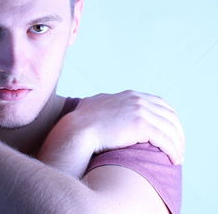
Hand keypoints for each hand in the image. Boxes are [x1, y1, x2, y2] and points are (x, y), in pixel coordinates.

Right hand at [38, 90, 184, 177]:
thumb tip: (103, 102)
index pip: (161, 104)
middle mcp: (138, 99)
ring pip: (170, 128)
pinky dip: (172, 150)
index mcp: (131, 95)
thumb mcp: (97, 104)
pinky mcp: (140, 125)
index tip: (171, 132)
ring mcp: (139, 110)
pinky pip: (165, 139)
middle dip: (177, 132)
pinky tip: (173, 160)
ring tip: (177, 157)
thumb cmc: (83, 122)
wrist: (76, 129)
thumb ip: (107, 102)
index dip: (169, 119)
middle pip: (169, 115)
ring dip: (177, 144)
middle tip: (178, 147)